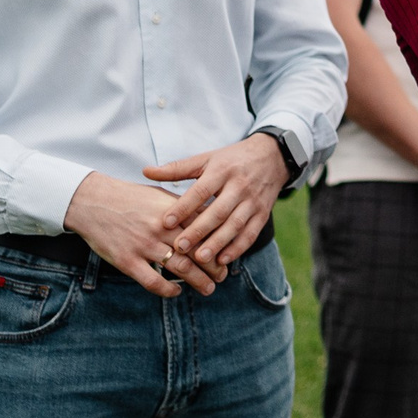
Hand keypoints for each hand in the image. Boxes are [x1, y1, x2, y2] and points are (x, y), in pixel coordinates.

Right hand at [63, 172, 223, 297]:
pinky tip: (176, 291)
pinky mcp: (128, 261)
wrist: (92, 201)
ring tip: (209, 288)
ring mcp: (144, 245)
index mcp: (172, 210)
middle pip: (197, 251)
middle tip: (223, 276)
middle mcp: (161, 228)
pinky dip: (168, 289)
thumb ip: (183, 207)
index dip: (220, 242)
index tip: (228, 252)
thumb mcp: (160, 194)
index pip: (204, 228)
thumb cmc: (129, 197)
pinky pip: (153, 281)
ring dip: (198, 280)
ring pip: (180, 268)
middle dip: (214, 266)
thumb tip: (208, 215)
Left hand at [144, 133, 290, 270]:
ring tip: (200, 258)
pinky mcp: (263, 213)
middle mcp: (239, 186)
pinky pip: (251, 233)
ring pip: (235, 225)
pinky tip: (223, 260)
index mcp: (221, 170)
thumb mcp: (206, 159)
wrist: (272, 157)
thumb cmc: (231, 160)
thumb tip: (145, 171)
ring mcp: (253, 201)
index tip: (165, 222)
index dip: (183, 207)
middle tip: (179, 247)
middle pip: (218, 211)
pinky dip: (238, 248)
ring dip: (218, 243)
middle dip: (199, 230)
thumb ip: (177, 169)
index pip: (200, 191)